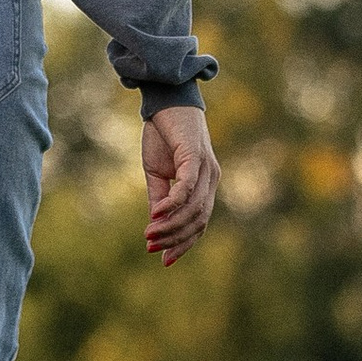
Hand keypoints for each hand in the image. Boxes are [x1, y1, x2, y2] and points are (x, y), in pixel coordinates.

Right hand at [142, 106, 218, 265]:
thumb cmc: (163, 134)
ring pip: (193, 208)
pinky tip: (155, 214)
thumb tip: (156, 225)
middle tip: (152, 247)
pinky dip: (172, 204)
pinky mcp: (195, 156)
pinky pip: (186, 187)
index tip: (164, 260)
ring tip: (149, 234)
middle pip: (199, 220)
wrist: (165, 101)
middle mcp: (211, 179)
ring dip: (171, 225)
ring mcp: (206, 168)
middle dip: (176, 239)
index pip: (200, 223)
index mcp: (205, 185)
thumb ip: (159, 198)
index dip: (184, 244)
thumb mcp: (157, 173)